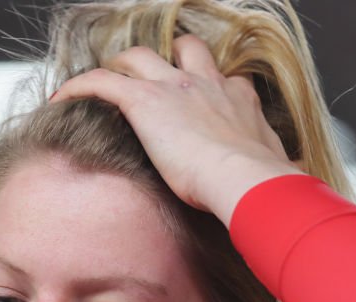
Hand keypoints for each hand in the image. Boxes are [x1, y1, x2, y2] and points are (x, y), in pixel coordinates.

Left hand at [50, 34, 304, 226]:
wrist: (248, 182)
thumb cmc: (263, 188)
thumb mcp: (276, 177)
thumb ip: (276, 179)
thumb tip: (293, 197)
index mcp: (239, 102)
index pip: (225, 82)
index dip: (211, 89)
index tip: (200, 107)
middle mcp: (208, 86)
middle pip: (186, 51)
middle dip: (168, 60)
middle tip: (150, 80)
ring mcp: (176, 88)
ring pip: (140, 56)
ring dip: (122, 66)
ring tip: (106, 83)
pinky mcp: (145, 101)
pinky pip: (101, 81)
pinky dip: (80, 85)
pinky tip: (62, 98)